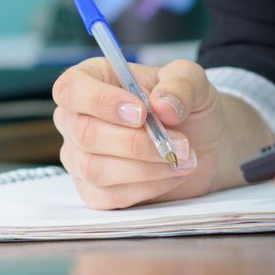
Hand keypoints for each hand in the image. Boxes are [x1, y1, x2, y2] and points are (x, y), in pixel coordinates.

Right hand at [52, 57, 248, 209]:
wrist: (202, 143)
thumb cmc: (186, 105)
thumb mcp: (193, 80)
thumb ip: (181, 83)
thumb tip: (162, 105)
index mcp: (92, 79)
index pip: (71, 88)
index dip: (101, 101)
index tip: (141, 113)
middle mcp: (76, 118)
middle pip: (85, 134)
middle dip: (136, 142)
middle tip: (180, 143)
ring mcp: (80, 157)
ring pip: (96, 169)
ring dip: (146, 167)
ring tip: (182, 158)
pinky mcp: (93, 191)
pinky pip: (110, 196)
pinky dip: (148, 187)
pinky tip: (172, 174)